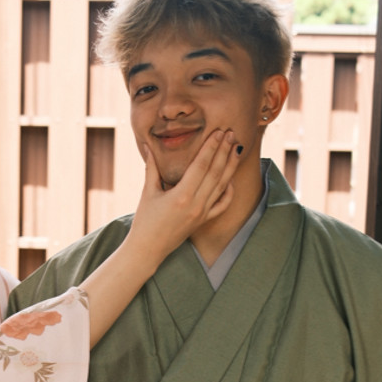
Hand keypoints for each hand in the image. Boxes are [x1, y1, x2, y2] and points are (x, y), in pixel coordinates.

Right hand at [128, 128, 239, 272]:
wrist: (148, 249)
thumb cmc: (144, 221)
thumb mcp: (147, 192)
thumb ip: (151, 168)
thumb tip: (148, 145)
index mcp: (181, 195)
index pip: (201, 165)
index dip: (211, 147)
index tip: (218, 132)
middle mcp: (196, 204)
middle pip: (215, 172)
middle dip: (224, 151)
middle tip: (231, 133)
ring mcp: (202, 213)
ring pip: (222, 185)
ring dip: (230, 166)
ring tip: (236, 148)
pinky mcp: (204, 220)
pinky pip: (222, 204)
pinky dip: (228, 191)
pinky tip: (231, 178)